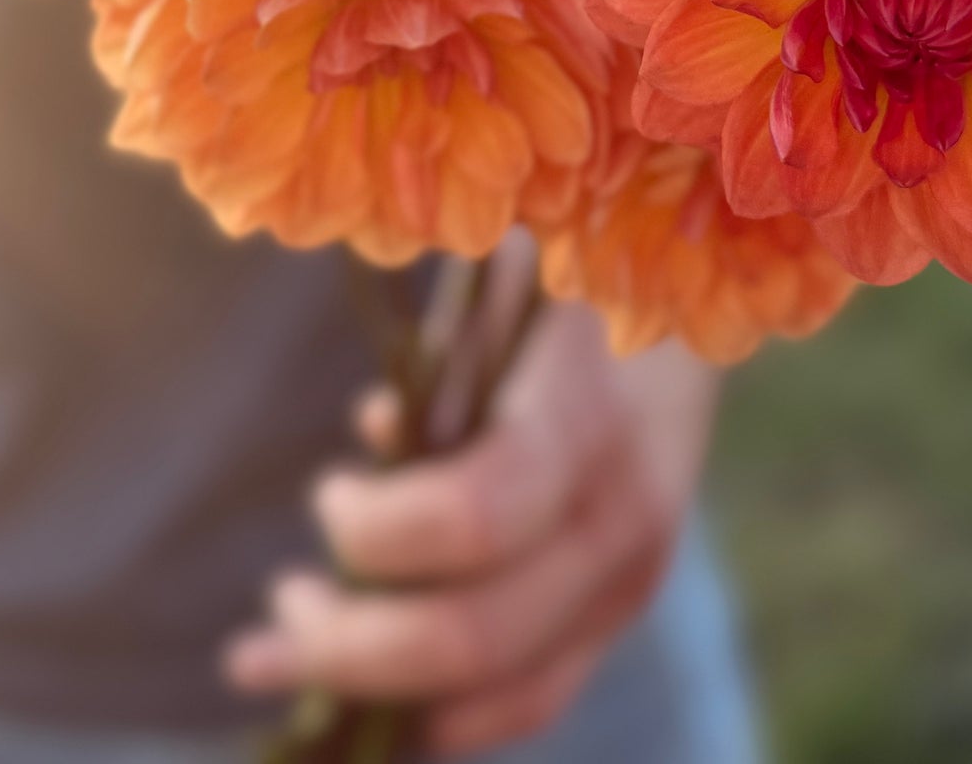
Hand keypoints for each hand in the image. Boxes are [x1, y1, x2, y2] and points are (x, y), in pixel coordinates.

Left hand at [222, 302, 719, 756]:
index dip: (375, 533)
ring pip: (503, 694)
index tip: (329, 490)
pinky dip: (441, 708)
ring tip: (288, 645)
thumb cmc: (571, 263)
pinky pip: (534, 696)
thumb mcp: (508, 269)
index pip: (472, 520)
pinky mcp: (621, 609)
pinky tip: (366, 680)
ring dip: (380, 692)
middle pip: (473, 639)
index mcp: (587, 416)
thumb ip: (446, 349)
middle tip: (277, 606)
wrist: (695, 306)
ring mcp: (630, 576)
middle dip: (347, 645)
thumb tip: (375, 431)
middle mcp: (621, 517)